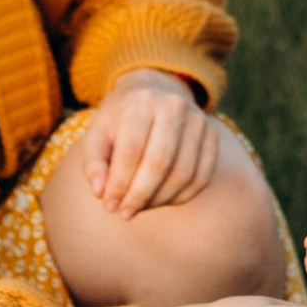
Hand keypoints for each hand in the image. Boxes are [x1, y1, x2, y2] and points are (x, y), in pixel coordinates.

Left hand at [85, 71, 221, 218]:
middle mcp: (174, 106)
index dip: (119, 183)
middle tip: (124, 213)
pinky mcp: (213, 136)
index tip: (108, 204)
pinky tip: (160, 201)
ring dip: (159, 200)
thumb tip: (101, 192)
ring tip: (139, 207)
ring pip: (183, 174)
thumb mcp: (98, 133)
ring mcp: (198, 120)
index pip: (131, 150)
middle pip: (159, 163)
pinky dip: (180, 197)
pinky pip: (201, 177)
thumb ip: (94, 163)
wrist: (155, 93)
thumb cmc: (120, 120)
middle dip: (139, 196)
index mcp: (141, 101)